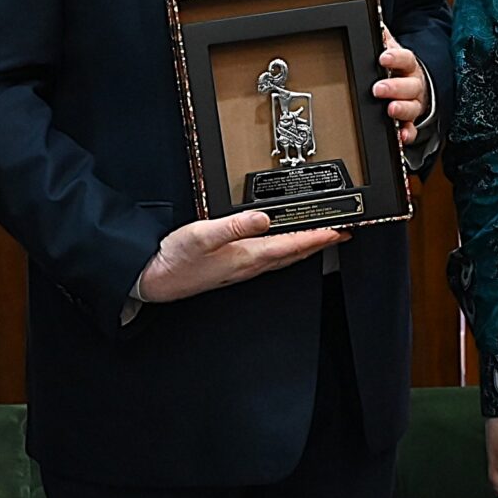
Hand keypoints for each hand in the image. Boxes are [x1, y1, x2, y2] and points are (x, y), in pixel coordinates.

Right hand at [135, 209, 343, 303]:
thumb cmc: (176, 259)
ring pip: (284, 258)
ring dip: (305, 248)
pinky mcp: (234, 269)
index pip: (292, 245)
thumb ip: (234, 225)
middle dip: (320, 244)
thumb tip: (263, 218)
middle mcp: (250, 265)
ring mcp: (243, 269)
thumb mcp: (202, 234)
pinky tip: (283, 248)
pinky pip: (270, 260)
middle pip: (294, 254)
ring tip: (321, 239)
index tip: (339, 230)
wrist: (156, 280)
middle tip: (341, 234)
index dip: (318, 237)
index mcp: (247, 255)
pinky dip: (285, 252)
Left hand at [372, 30, 429, 147]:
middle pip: (410, 85)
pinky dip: (408, 133)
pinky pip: (413, 128)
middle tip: (378, 89)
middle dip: (395, 87)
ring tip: (390, 110)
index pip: (405, 59)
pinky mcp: (412, 119)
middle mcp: (415, 84)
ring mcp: (415, 103)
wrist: (417, 83)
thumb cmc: (400, 68)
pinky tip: (402, 135)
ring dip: (402, 109)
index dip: (395, 58)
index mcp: (408, 65)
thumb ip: (383, 39)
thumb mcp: (392, 50)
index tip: (384, 57)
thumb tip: (375, 24)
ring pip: (413, 107)